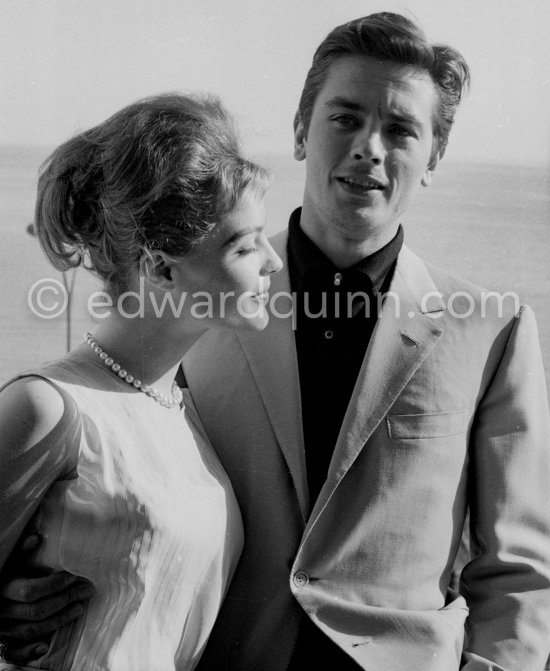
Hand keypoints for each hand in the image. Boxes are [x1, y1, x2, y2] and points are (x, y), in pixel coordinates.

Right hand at [0, 535, 93, 664]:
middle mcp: (1, 610)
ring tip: (79, 608)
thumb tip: (35, 538)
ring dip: (59, 620)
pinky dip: (30, 650)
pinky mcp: (5, 639)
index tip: (74, 577)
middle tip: (86, 591)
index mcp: (3, 588)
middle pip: (36, 611)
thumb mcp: (11, 562)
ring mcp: (2, 627)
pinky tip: (46, 645)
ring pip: (32, 629)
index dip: (54, 585)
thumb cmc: (5, 574)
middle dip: (65, 600)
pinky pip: (15, 650)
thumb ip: (21, 552)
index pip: (30, 591)